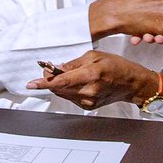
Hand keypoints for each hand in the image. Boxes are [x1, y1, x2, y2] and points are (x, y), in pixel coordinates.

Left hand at [26, 51, 159, 110]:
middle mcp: (88, 92)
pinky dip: (68, 89)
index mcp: (90, 75)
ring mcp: (88, 101)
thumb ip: (73, 64)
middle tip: (49, 69)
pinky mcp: (88, 106)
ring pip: (63, 93)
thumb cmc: (116, 66)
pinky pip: (71, 97)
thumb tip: (57, 68)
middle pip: (59, 88)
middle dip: (51, 79)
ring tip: (67, 74)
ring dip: (59, 84)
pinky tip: (76, 82)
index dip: (44, 83)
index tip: (31, 84)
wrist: (131, 83)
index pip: (61, 82)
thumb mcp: (94, 56)